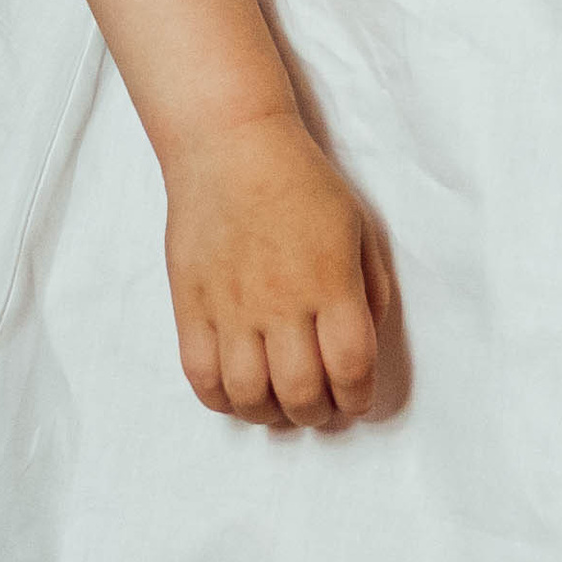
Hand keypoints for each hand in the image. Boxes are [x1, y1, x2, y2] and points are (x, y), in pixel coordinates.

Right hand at [162, 108, 391, 425]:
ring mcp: (231, 307)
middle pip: (301, 393)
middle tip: (320, 408)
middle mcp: (281, 302)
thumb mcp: (359, 230)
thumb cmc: (302, 183)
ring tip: (278, 404)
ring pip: (248, 396)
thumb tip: (365, 347)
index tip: (357, 400)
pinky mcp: (190, 305)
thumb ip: (370, 291)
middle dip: (318, 415)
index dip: (358, 398)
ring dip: (269, 414)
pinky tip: (237, 392)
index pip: (351, 368)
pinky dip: (221, 400)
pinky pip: (201, 376)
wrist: (230, 146)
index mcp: (331, 283)